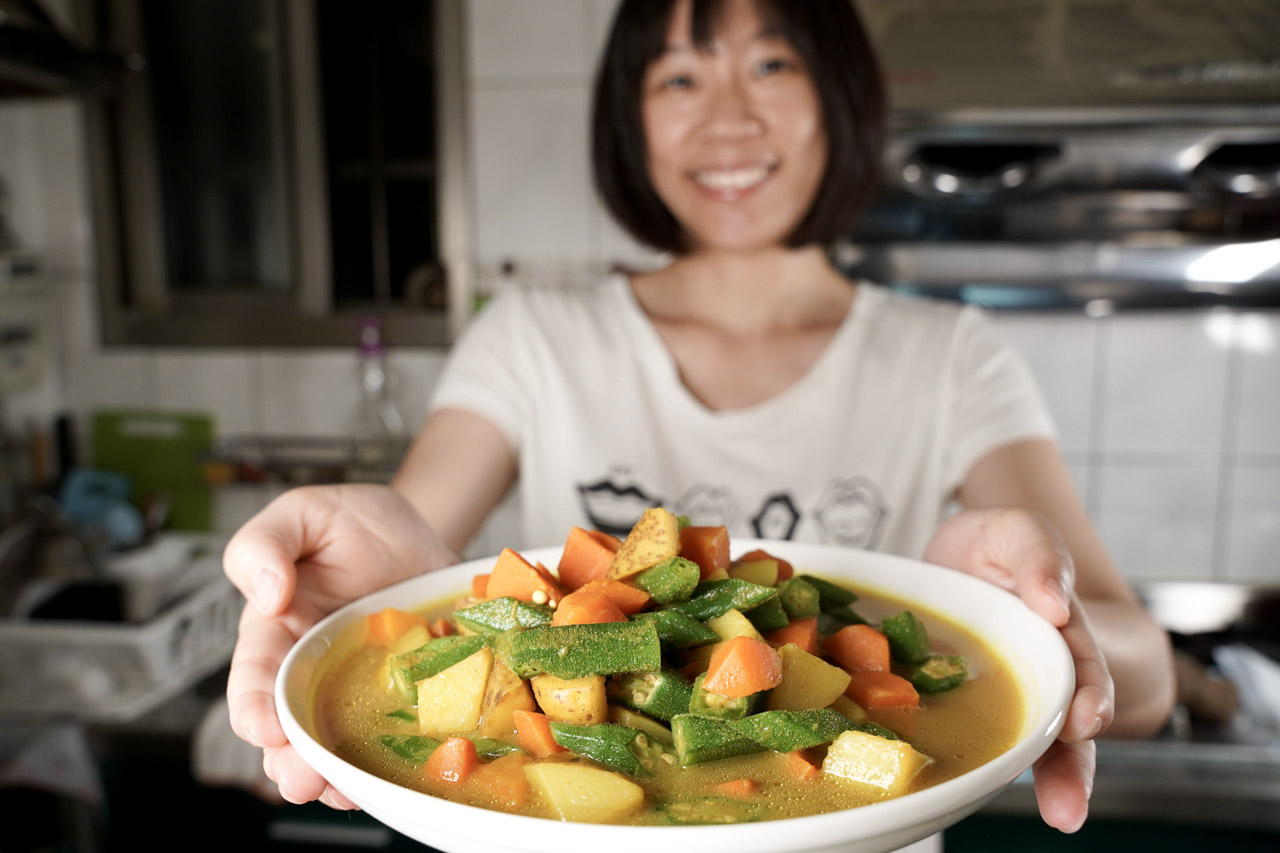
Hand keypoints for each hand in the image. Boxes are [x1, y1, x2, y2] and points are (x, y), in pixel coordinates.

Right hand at [222, 484, 458, 807]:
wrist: (419, 528)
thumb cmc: (349, 523)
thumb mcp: (302, 513)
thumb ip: (266, 544)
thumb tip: (267, 594)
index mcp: (277, 635)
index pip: (253, 680)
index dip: (254, 709)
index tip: (263, 729)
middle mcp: (314, 674)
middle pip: (291, 732)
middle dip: (290, 762)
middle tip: (301, 780)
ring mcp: (361, 691)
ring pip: (339, 749)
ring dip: (337, 777)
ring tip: (342, 791)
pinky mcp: (410, 696)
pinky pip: (397, 739)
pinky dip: (394, 763)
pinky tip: (395, 778)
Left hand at [923, 507, 1113, 832]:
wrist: (950, 553)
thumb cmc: (993, 545)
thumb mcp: (1016, 531)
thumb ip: (1039, 555)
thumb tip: (1055, 602)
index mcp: (1060, 631)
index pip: (1084, 669)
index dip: (1089, 696)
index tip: (1087, 720)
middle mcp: (1041, 671)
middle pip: (1066, 724)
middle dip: (1072, 767)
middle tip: (1070, 805)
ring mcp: (1004, 693)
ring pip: (1028, 743)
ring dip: (1044, 781)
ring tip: (1061, 818)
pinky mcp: (962, 704)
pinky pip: (973, 739)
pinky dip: (975, 767)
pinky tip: (963, 793)